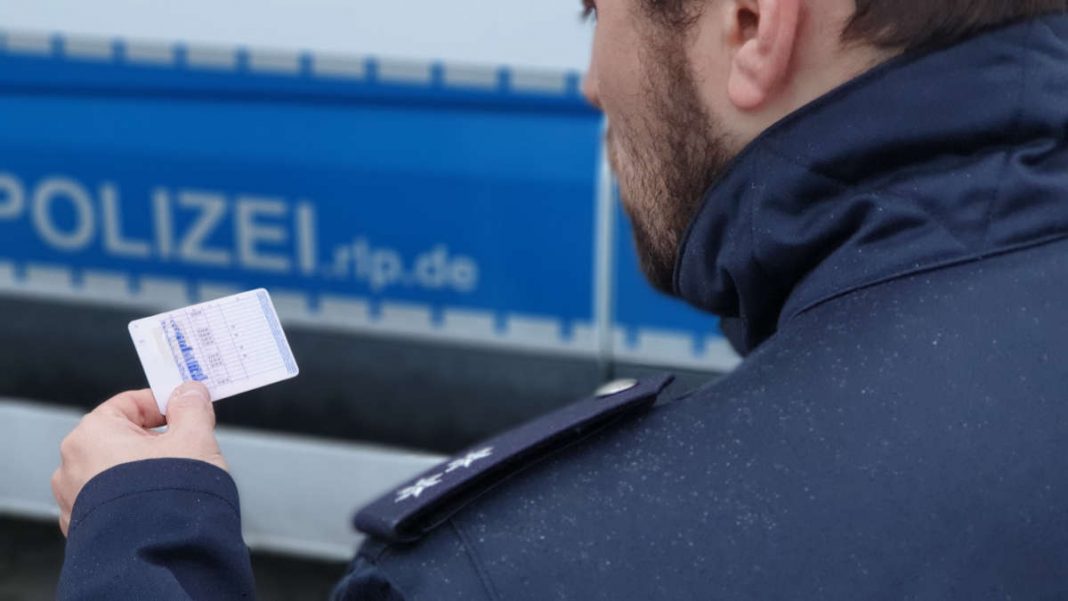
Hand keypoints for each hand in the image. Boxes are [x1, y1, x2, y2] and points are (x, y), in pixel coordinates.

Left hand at [52, 382, 226, 536]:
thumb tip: (190, 393)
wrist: (160, 556)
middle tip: (186, 449)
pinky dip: (133, 496)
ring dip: (144, 469)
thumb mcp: (194, 439)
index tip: (187, 412)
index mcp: (91, 435)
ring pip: (116, 469)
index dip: (165, 405)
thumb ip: (191, 408)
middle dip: (157, 441)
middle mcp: (73, 464)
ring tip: (173, 481)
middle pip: (123, 436)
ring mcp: (74, 498)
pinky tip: (158, 503)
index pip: (131, 402)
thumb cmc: (168, 499)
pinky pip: (111, 499)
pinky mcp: (84, 526)